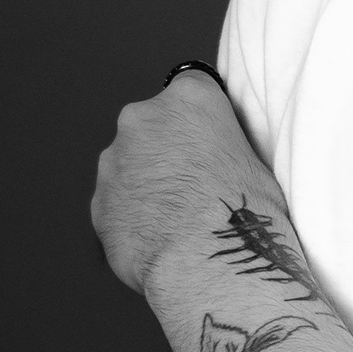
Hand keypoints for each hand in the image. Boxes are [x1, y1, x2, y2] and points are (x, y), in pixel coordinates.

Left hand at [91, 72, 253, 295]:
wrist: (205, 264)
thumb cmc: (242, 214)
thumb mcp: (254, 162)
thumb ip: (223, 147)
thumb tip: (217, 159)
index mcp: (188, 100)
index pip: (192, 87)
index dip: (200, 116)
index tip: (208, 138)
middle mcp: (143, 120)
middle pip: (153, 124)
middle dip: (167, 148)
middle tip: (194, 183)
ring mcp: (114, 161)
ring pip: (129, 164)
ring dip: (147, 182)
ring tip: (176, 218)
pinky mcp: (97, 202)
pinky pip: (116, 202)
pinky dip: (132, 214)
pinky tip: (158, 237)